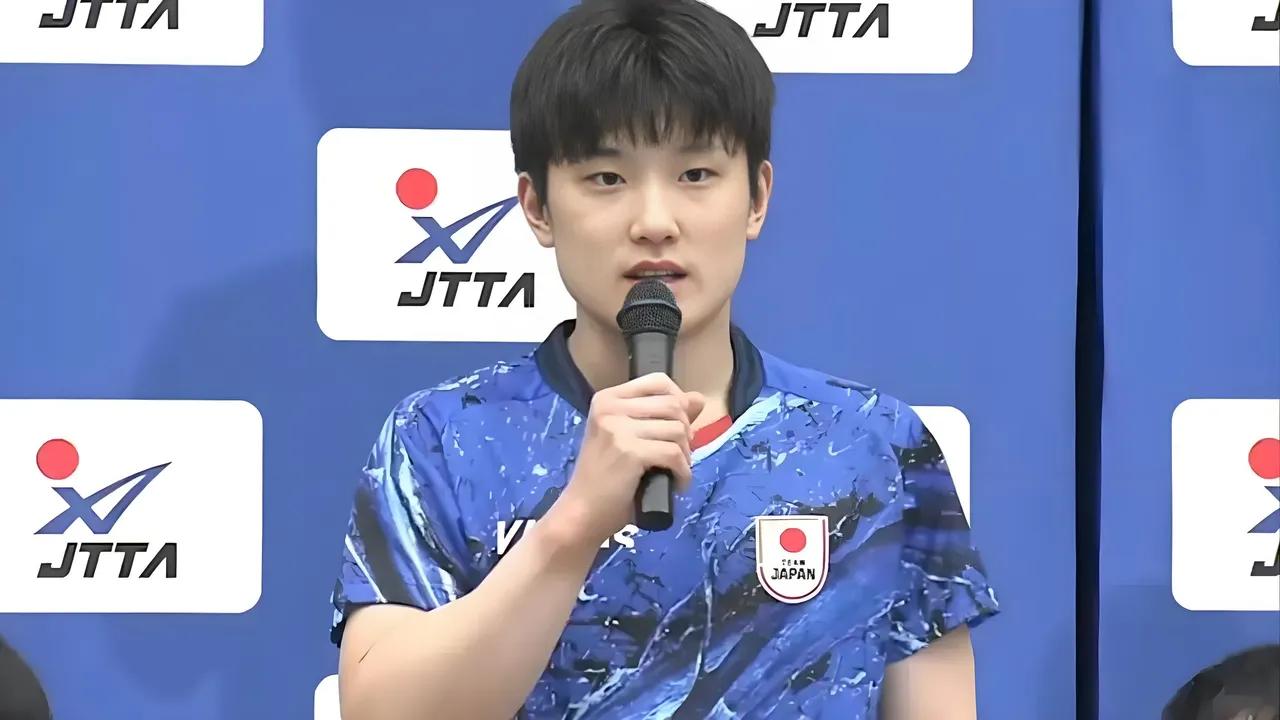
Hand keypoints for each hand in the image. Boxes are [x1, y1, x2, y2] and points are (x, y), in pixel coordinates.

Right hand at [545, 372, 705, 550]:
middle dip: (685, 432)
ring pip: (678, 429)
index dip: (678, 401)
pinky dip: (683, 472)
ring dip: (685, 454)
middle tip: (678, 455)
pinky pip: (674, 454)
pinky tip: (677, 484)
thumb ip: (661, 417)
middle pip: (673, 405)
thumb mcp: (629, 439)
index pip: (658, 382)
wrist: (582, 513)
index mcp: (607, 399)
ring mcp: (618, 428)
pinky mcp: (629, 452)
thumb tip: (699, 398)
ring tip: (675, 470)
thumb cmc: (604, 479)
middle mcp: (610, 407)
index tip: (678, 427)